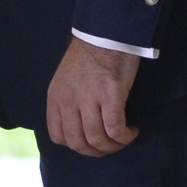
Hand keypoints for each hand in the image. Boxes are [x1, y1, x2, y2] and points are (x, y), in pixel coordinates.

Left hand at [46, 36, 139, 155]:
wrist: (105, 34)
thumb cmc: (90, 56)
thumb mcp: (67, 81)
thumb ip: (68, 102)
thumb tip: (78, 127)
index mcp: (55, 98)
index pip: (58, 136)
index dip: (76, 145)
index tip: (91, 142)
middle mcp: (68, 101)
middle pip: (78, 143)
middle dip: (96, 151)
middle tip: (111, 145)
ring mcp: (87, 99)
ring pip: (97, 139)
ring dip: (114, 146)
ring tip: (124, 137)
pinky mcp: (109, 96)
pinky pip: (115, 129)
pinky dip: (125, 136)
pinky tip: (132, 130)